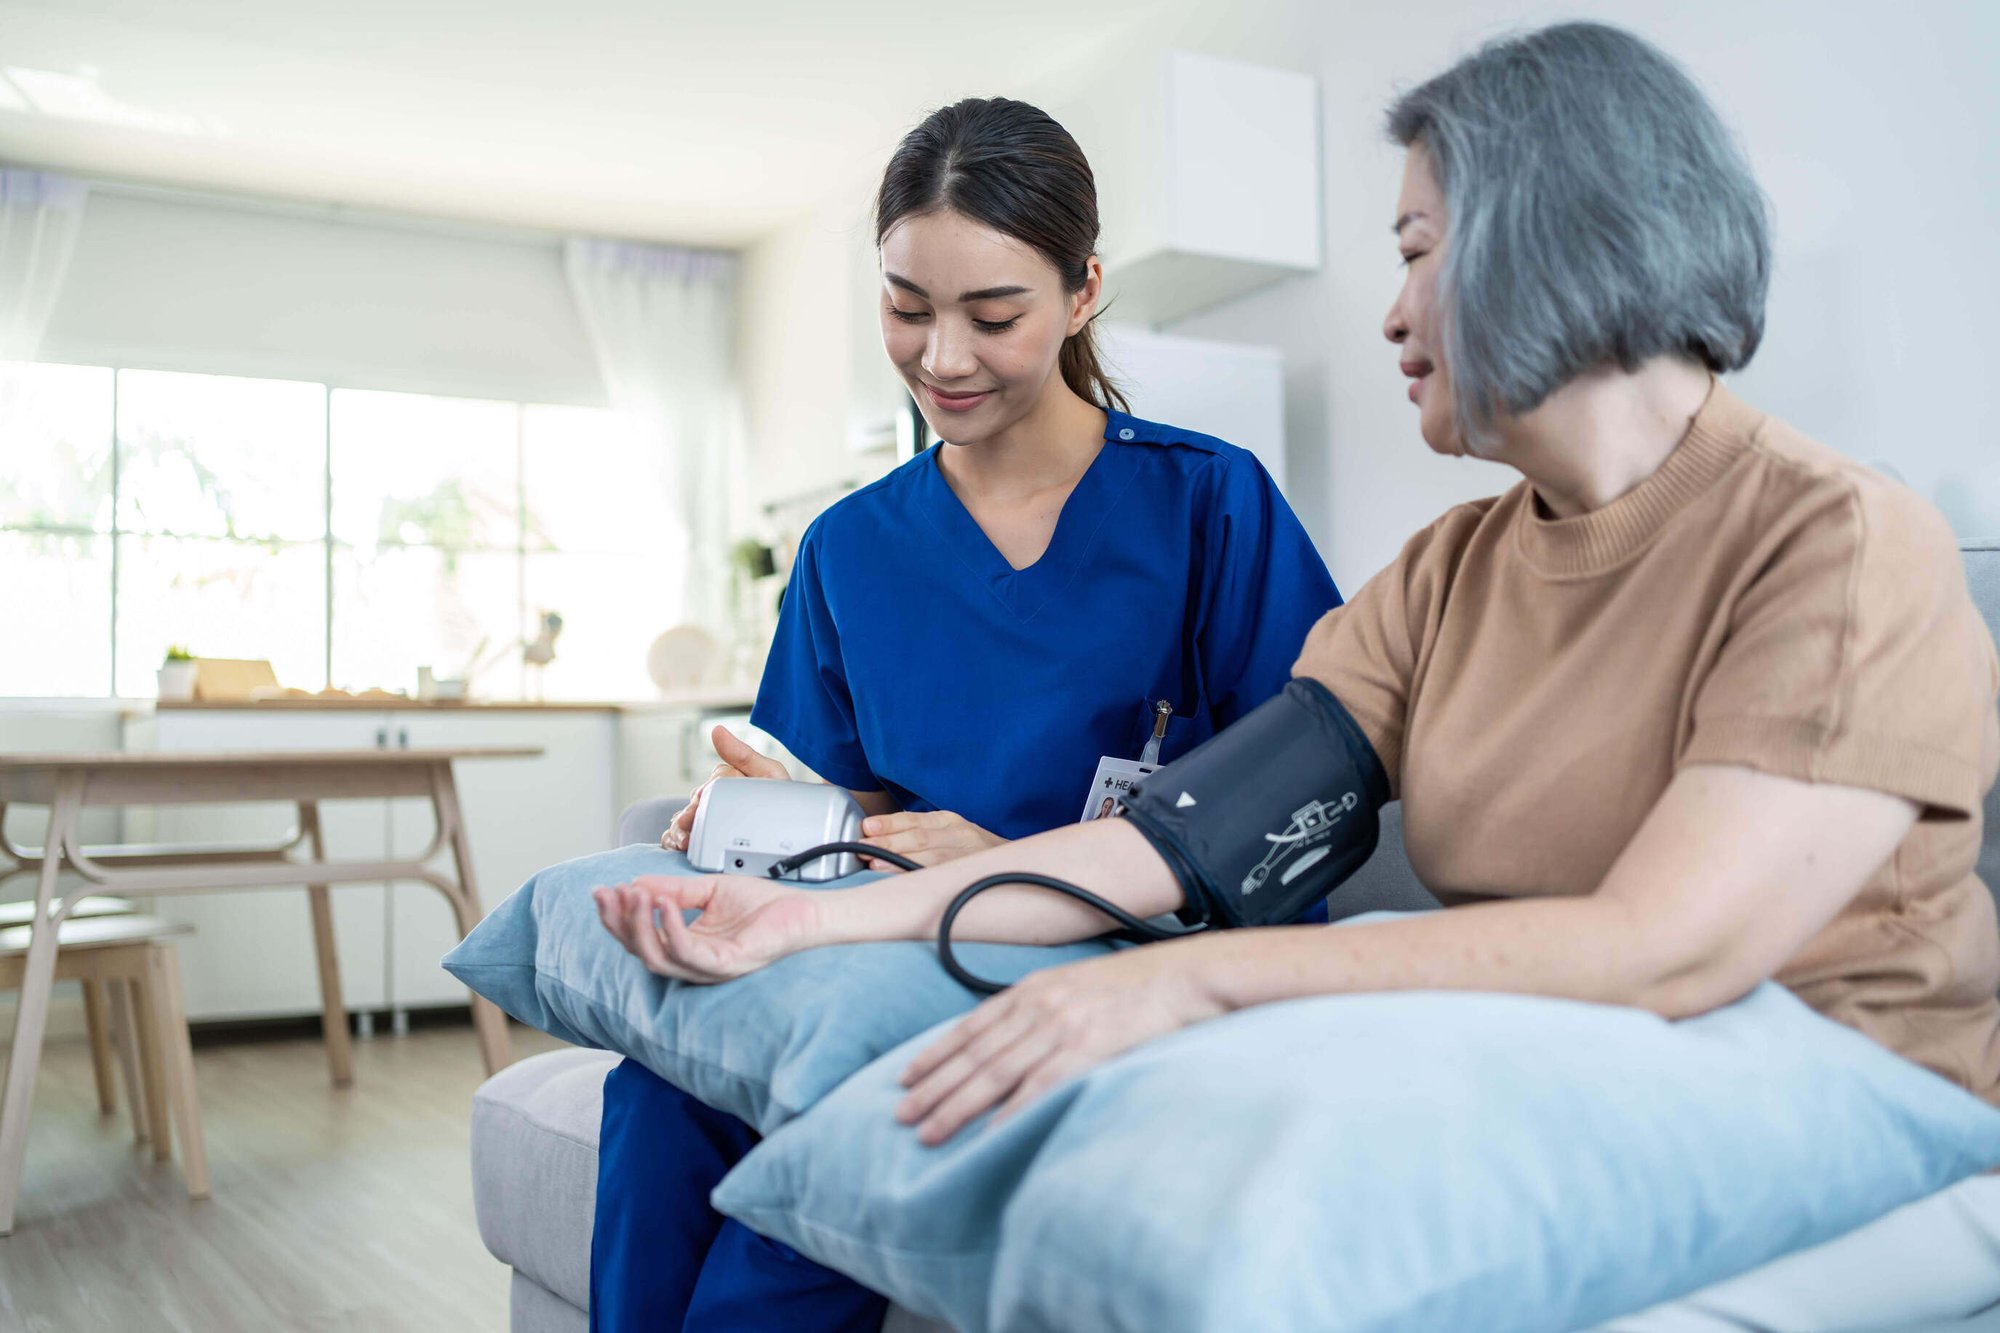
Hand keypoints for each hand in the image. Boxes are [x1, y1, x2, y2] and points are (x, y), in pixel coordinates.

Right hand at [593, 874, 823, 982]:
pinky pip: (689, 954)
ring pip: (658, 958)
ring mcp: (710, 968)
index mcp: (688, 946)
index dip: (618, 917)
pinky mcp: (728, 965)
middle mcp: (695, 962)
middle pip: (641, 952)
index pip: (640, 938)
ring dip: (639, 926)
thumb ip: (675, 890)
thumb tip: (637, 883)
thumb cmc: (765, 905)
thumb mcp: (710, 890)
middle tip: (609, 893)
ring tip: (633, 895)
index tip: (604, 891)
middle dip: (619, 922)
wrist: (805, 910)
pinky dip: (671, 929)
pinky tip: (663, 905)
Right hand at [662, 725, 790, 851]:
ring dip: (679, 828)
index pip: (716, 780)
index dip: (710, 788)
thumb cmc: (782, 802)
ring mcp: (707, 820)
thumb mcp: (769, 774)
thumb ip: (743, 755)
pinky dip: (673, 840)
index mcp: (729, 781)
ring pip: (682, 819)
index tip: (704, 798)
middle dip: (692, 812)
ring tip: (684, 840)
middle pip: (695, 801)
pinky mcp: (701, 841)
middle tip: (691, 823)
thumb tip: (717, 731)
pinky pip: (679, 838)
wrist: (792, 836)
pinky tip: (680, 845)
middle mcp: (715, 799)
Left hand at [857, 810, 1006, 870]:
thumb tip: (877, 839)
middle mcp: (959, 833)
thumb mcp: (948, 833)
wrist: (1013, 864)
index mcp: (949, 820)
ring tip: (876, 864)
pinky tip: (904, 880)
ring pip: (931, 856)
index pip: (914, 819)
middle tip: (863, 848)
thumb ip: (919, 835)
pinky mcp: (973, 872)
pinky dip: (922, 877)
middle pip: (919, 837)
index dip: (889, 823)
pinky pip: (944, 875)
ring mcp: (967, 854)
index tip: (867, 827)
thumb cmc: (971, 851)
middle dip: (888, 842)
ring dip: (901, 860)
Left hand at [895, 943, 1224, 1145]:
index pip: (970, 1026)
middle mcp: (1039, 1006)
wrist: (1187, 975)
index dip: (934, 1054)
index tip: (906, 1077)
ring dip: (956, 1106)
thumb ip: (1045, 1008)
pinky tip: (988, 1134)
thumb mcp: (1080, 985)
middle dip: (933, 1086)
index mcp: (1034, 988)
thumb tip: (1017, 1039)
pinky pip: (1039, 1087)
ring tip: (927, 1132)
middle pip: (973, 1054)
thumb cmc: (1139, 984)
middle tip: (901, 1114)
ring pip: (995, 1073)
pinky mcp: (1088, 1048)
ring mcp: (1061, 1027)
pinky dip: (1010, 1112)